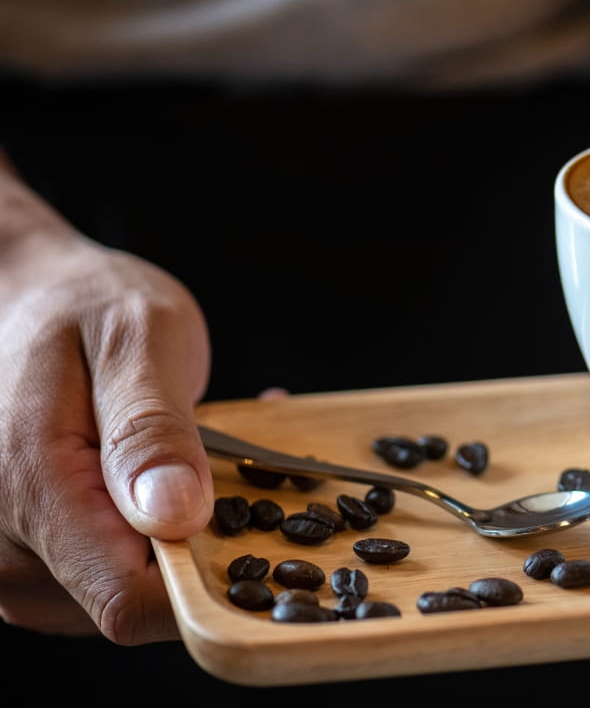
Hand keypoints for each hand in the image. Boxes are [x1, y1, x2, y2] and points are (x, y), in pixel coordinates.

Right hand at [0, 233, 213, 642]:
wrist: (36, 297)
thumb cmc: (88, 306)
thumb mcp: (138, 340)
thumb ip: (153, 430)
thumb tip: (176, 517)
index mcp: (30, 489)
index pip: (126, 600)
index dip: (202, 586)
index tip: (254, 528)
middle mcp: (6, 544)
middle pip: (134, 603)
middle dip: (200, 544)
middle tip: (228, 456)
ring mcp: (15, 558)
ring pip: (129, 594)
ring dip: (182, 536)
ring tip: (201, 452)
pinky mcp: (36, 557)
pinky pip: (111, 573)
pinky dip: (156, 533)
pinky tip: (177, 474)